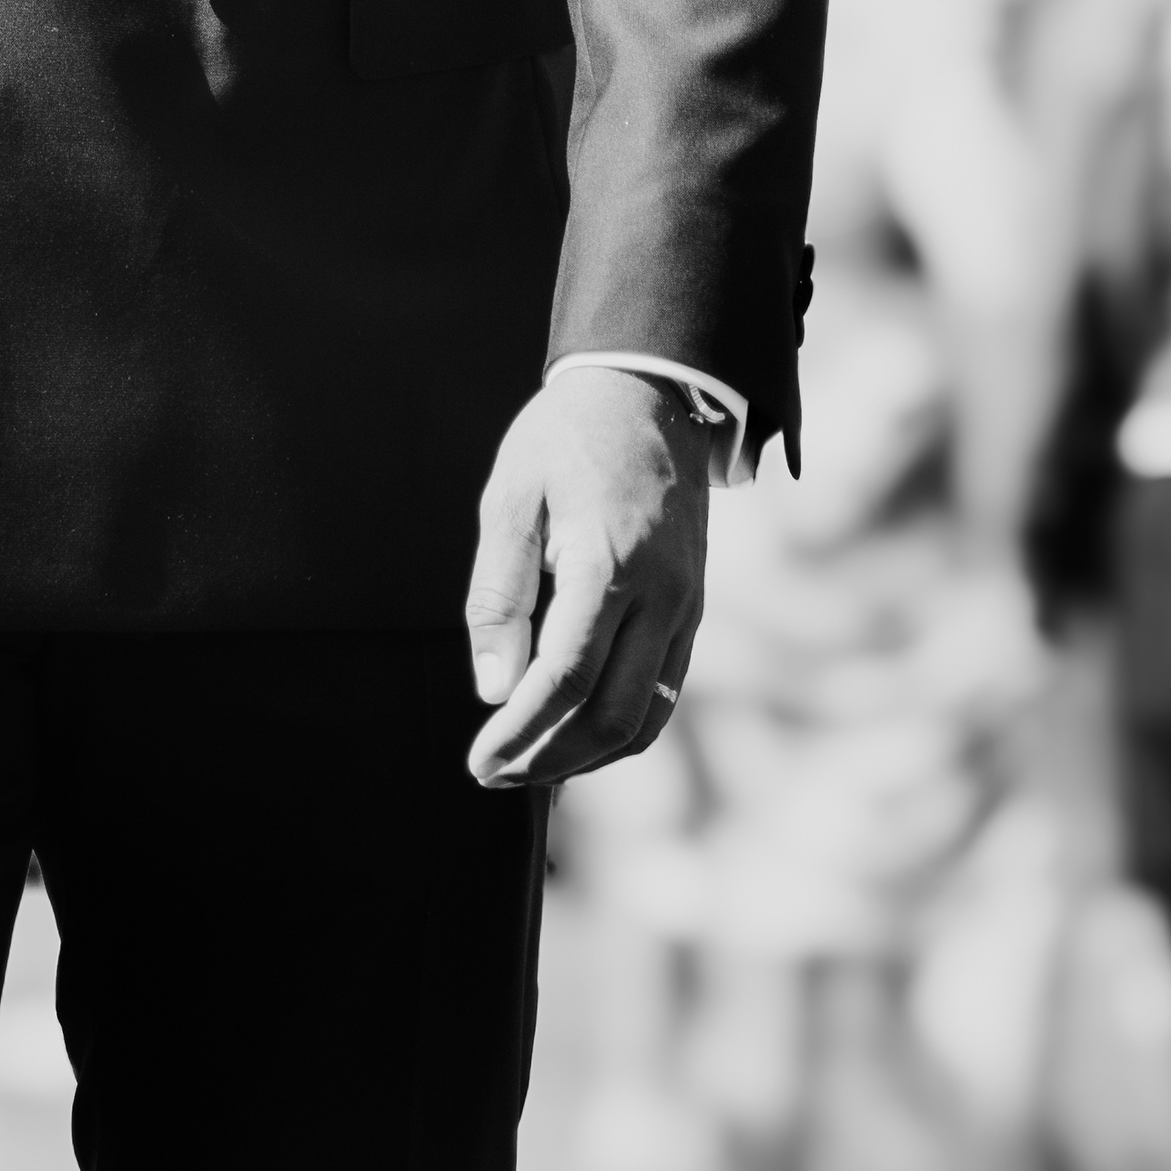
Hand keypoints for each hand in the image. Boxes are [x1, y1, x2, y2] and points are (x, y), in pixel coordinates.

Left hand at [464, 370, 719, 791]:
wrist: (652, 396)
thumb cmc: (565, 441)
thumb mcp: (509, 498)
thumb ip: (498, 594)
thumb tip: (492, 688)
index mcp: (610, 565)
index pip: (564, 678)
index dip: (519, 732)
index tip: (478, 762)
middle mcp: (662, 597)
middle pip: (610, 715)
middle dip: (548, 759)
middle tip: (491, 774)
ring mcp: (686, 609)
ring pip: (645, 717)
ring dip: (585, 757)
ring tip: (526, 767)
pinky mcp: (692, 612)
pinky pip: (662, 693)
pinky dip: (619, 730)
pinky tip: (572, 737)